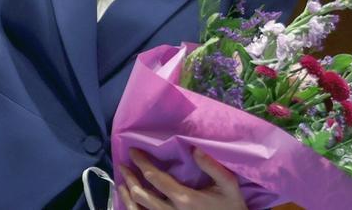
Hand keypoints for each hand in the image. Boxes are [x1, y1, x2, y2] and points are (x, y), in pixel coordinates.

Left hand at [115, 149, 246, 209]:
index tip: (133, 151)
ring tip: (121, 183)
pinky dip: (134, 209)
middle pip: (140, 194)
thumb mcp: (228, 184)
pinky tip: (130, 201)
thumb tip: (194, 148)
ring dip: (127, 194)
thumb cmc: (230, 206)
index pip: (154, 177)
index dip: (141, 162)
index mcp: (184, 198)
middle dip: (129, 177)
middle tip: (123, 165)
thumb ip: (212, 166)